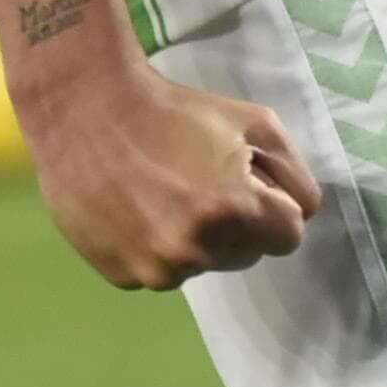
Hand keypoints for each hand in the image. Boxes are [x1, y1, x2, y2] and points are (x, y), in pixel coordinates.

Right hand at [19, 54, 321, 291]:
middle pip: (247, 253)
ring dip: (197, 237)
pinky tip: (135, 208)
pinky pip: (161, 270)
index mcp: (233, 213)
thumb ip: (294, 173)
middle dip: (237, 223)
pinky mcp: (122, 276)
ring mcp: (155, 270)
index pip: (289, 235)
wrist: (85, 111)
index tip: (247, 181)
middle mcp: (195, 252)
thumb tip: (301, 213)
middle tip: (200, 181)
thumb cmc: (174, 110)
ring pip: (204, 264)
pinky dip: (157, 246)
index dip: (273, 204)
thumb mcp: (255, 121)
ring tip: (163, 192)